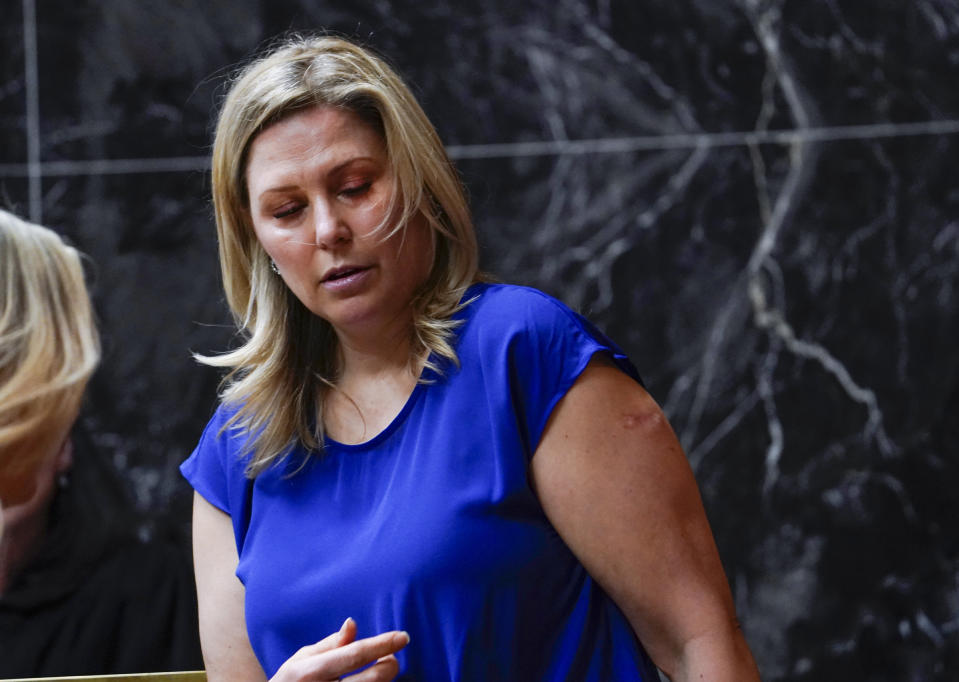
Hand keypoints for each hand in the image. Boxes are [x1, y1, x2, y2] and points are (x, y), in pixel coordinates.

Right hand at [269, 618, 408, 681]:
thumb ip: (331, 643)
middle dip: (389, 665)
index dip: (382, 644)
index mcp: (310, 672)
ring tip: (377, 670)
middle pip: (372, 679)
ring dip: (382, 680)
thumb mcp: (301, 660)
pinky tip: (369, 681)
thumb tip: (352, 623)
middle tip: (390, 657)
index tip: (403, 636)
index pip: (354, 655)